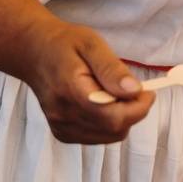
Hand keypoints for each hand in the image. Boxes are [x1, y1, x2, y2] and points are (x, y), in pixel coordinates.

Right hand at [17, 18, 155, 144]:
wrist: (34, 52)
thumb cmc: (64, 44)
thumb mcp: (92, 44)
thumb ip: (112, 69)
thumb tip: (134, 90)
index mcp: (71, 90)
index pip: (112, 116)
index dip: (137, 108)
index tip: (148, 92)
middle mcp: (63, 114)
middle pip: (112, 129)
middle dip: (133, 112)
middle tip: (135, 91)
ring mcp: (61, 126)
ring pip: (107, 136)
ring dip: (122, 119)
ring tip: (117, 94)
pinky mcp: (61, 132)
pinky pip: (96, 137)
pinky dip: (108, 125)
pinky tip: (104, 105)